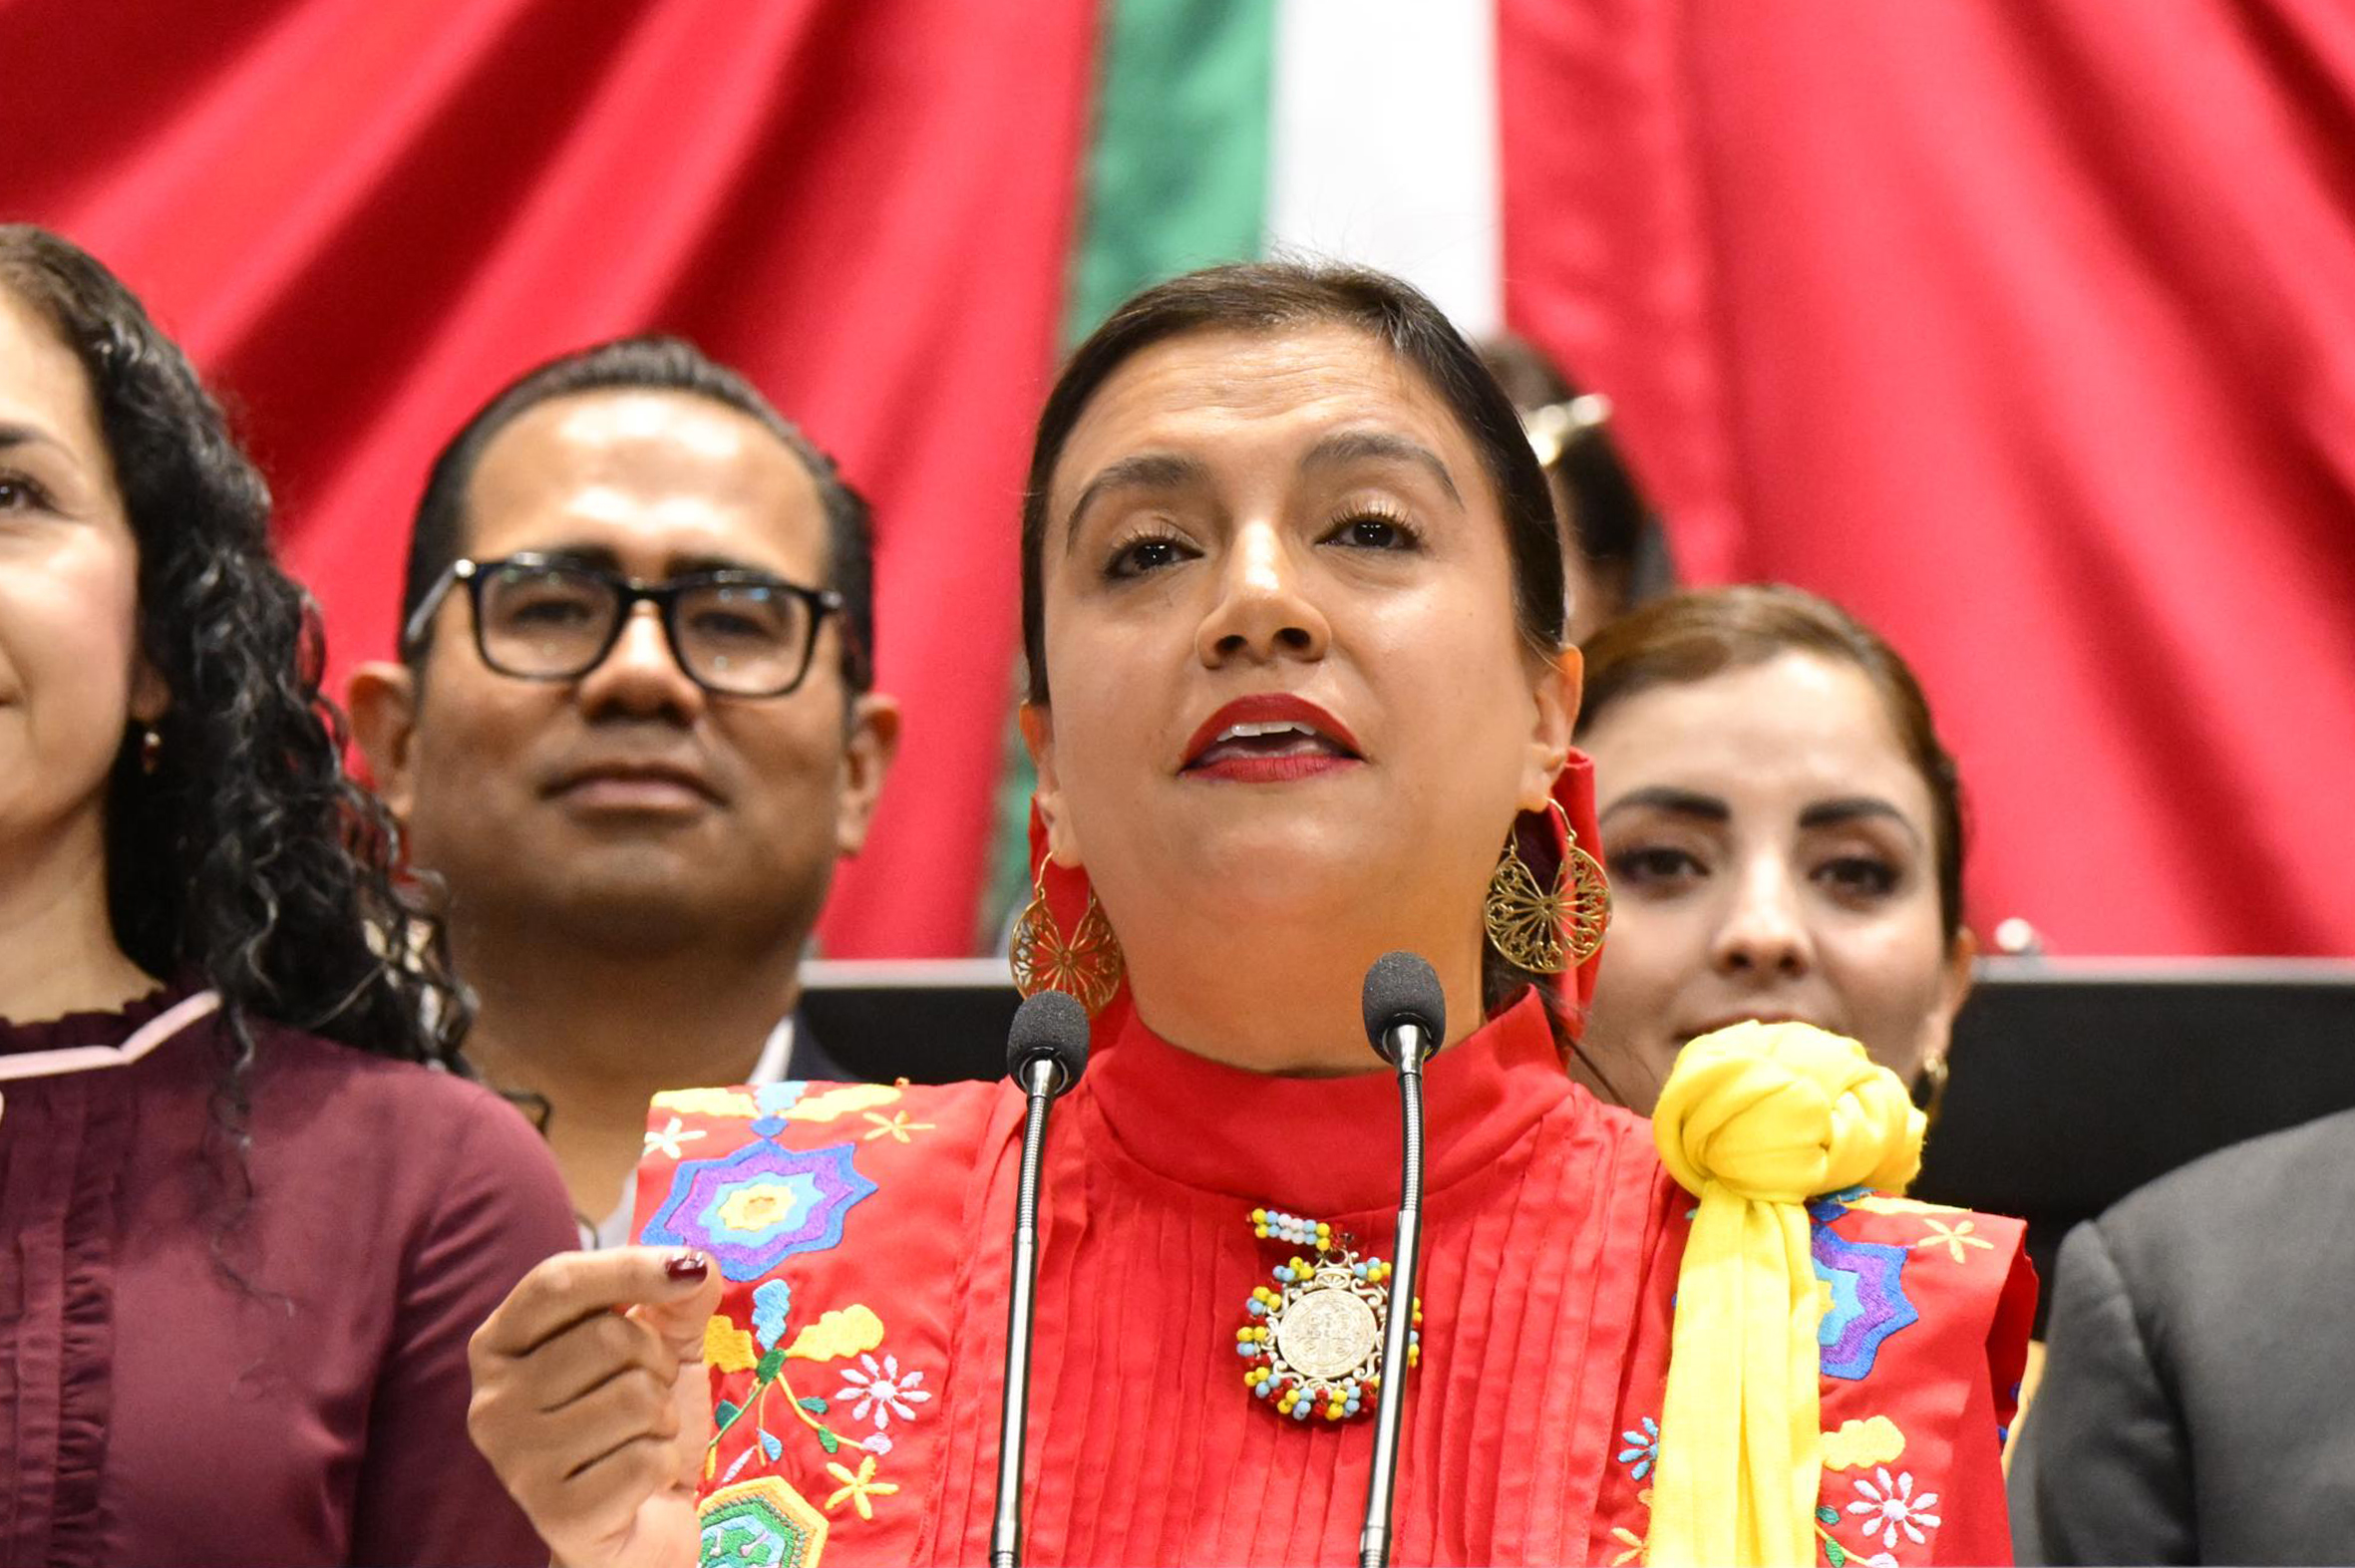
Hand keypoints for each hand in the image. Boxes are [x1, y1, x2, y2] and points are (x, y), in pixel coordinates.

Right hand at [469, 1246, 723, 1567]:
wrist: (639, 1522)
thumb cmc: (637, 1422)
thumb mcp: (659, 1343)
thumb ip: (674, 1297)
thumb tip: (696, 1266)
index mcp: (500, 1344)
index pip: (557, 1281)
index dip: (628, 1267)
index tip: (688, 1268)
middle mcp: (490, 1401)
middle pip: (607, 1338)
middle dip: (655, 1362)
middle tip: (647, 1393)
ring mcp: (516, 1461)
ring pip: (634, 1398)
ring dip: (662, 1417)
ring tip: (641, 1436)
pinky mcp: (556, 1515)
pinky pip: (645, 1459)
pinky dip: (663, 1464)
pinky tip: (640, 1481)